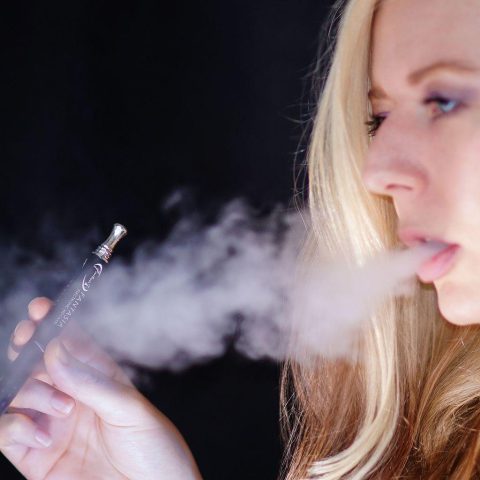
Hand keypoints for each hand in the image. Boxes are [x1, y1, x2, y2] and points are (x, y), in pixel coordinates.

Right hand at [0, 297, 201, 479]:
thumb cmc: (156, 451)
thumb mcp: (131, 411)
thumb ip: (92, 383)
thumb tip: (56, 350)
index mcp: (102, 380)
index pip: (73, 346)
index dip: (56, 325)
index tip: (41, 308)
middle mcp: (75, 398)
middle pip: (39, 364)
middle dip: (28, 345)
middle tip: (27, 334)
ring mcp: (53, 426)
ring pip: (19, 393)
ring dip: (31, 392)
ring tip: (63, 407)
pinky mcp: (36, 457)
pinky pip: (7, 432)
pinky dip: (14, 427)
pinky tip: (41, 435)